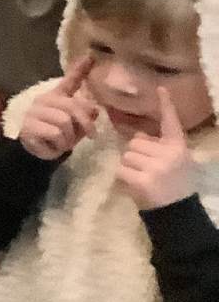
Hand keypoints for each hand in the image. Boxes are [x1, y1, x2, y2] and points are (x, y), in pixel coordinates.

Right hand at [20, 56, 99, 160]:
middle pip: (72, 106)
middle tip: (91, 135)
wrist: (36, 153)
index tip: (91, 55)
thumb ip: (84, 116)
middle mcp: (44, 100)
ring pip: (64, 121)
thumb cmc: (58, 137)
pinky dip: (59, 144)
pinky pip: (55, 133)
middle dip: (85, 123)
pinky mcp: (27, 125)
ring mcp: (33, 111)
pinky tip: (53, 145)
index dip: (80, 69)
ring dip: (69, 137)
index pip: (69, 80)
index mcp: (57, 96)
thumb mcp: (76, 126)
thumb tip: (95, 109)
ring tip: (64, 142)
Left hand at [118, 88, 196, 210]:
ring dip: (129, 168)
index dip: (166, 105)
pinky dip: (124, 179)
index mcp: (179, 148)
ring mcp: (156, 166)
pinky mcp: (143, 179)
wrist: (178, 213)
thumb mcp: (175, 163)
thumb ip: (160, 148)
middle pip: (135, 143)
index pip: (172, 123)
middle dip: (136, 156)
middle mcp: (169, 154)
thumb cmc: (174, 186)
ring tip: (145, 180)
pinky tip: (138, 187)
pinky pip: (121, 170)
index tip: (160, 88)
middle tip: (149, 172)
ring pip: (126, 156)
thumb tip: (137, 136)